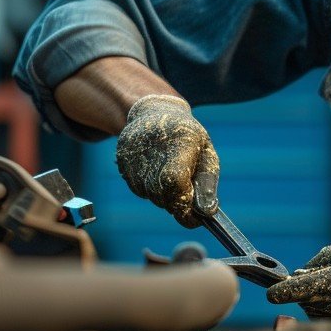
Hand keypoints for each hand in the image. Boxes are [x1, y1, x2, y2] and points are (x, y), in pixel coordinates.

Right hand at [115, 94, 217, 227]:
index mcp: (180, 141)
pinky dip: (150, 190)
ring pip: (150, 195)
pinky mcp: (123, 160)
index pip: (176, 182)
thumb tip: (207, 211)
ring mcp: (134, 153)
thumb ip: (207, 183)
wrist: (154, 113)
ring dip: (164, 197)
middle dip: (176, 203)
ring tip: (171, 175)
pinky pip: (139, 190)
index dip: (185, 204)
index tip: (194, 217)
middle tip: (186, 194)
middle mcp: (153, 147)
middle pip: (162, 194)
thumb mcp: (206, 153)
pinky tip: (156, 172)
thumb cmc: (187, 137)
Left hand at [266, 228, 330, 319]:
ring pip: (321, 313)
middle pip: (315, 300)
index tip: (272, 293)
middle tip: (298, 280)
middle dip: (300, 292)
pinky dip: (324, 309)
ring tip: (323, 285)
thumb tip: (303, 271)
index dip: (293, 290)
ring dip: (310, 301)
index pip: (320, 284)